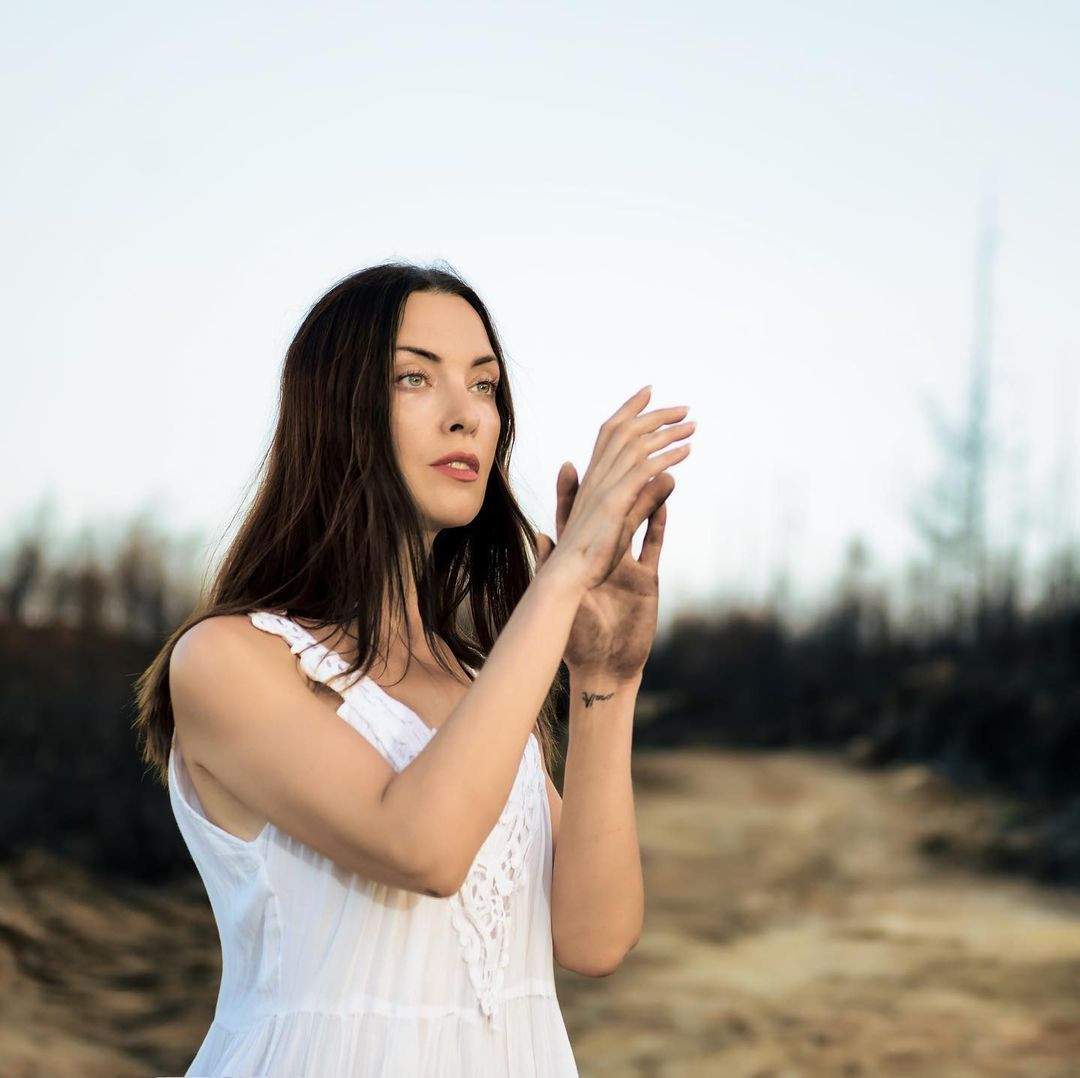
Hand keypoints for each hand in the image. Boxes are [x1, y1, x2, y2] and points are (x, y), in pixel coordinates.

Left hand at [536, 462, 673, 681]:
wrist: (604, 671)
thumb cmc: (577, 643)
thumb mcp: (563, 603)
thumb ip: (553, 569)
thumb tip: (541, 537)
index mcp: (577, 563)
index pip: (572, 519)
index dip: (570, 493)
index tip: (570, 465)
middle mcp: (600, 559)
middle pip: (609, 512)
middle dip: (616, 484)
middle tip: (623, 456)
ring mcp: (623, 568)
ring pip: (635, 524)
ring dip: (645, 497)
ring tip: (655, 470)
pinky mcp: (645, 582)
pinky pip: (652, 546)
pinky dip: (658, 525)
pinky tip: (665, 501)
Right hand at [538, 385, 692, 593]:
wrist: (567, 575)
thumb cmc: (587, 556)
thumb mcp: (622, 520)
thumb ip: (643, 497)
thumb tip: (668, 478)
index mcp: (592, 479)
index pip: (610, 433)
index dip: (628, 410)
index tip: (648, 394)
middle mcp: (596, 476)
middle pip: (624, 431)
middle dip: (653, 414)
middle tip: (683, 409)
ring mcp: (604, 488)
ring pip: (635, 446)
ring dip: (666, 431)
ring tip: (692, 426)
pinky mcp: (615, 503)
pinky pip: (643, 471)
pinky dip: (665, 456)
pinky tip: (685, 451)